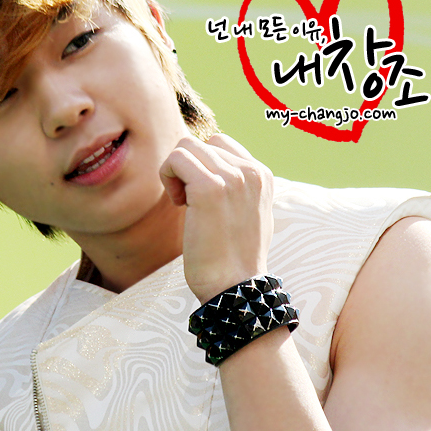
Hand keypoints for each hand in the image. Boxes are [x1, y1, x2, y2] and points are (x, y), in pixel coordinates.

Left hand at [159, 134, 273, 303]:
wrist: (236, 287)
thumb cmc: (234, 257)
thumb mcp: (247, 213)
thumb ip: (236, 185)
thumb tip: (210, 163)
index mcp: (262, 174)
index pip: (221, 143)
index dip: (203, 165)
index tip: (202, 196)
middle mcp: (251, 171)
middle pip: (202, 143)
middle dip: (188, 169)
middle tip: (189, 203)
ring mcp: (232, 178)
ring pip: (186, 146)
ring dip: (176, 172)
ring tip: (183, 203)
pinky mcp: (209, 188)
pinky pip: (175, 158)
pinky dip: (167, 177)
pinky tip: (179, 205)